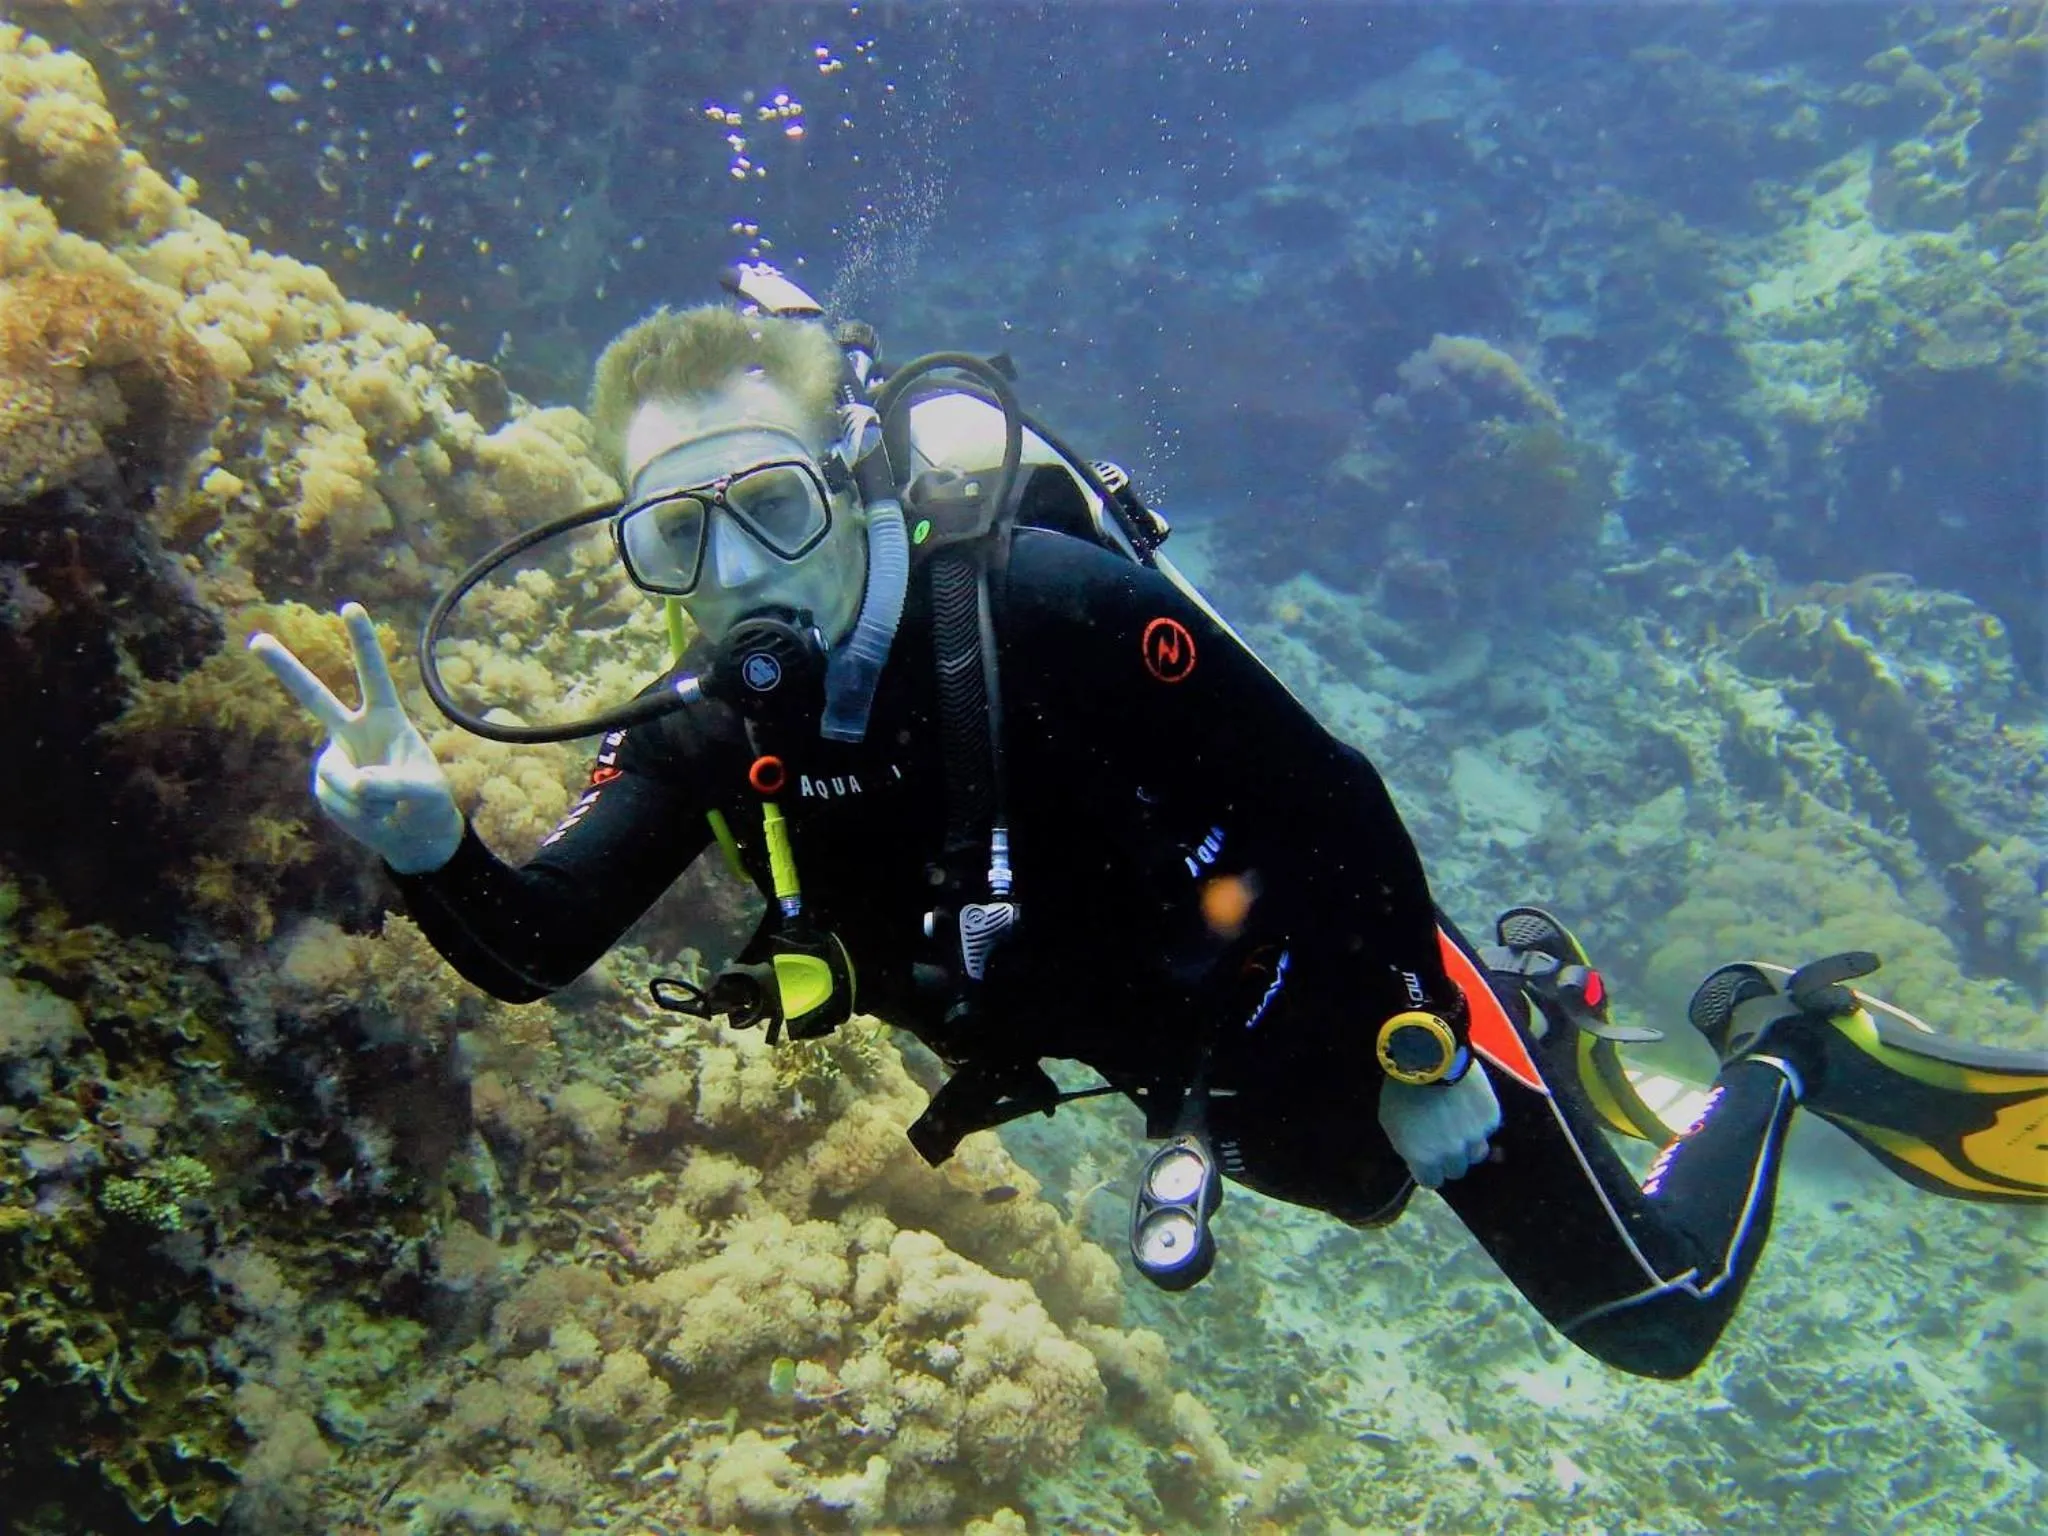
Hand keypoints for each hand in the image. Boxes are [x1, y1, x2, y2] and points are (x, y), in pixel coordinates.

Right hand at [249, 602, 462, 874]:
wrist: (412, 833)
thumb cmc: (427, 802)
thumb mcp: (424, 791)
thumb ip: (392, 783)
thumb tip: (352, 783)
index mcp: (385, 718)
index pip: (373, 675)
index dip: (363, 642)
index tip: (351, 607)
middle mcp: (354, 730)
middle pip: (314, 696)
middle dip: (284, 668)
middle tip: (256, 639)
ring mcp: (335, 757)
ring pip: (338, 776)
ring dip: (366, 800)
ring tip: (386, 806)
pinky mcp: (324, 786)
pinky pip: (334, 799)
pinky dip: (357, 814)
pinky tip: (370, 816)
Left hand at [1379, 1064, 1500, 1188]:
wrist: (1429, 1057)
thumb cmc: (1401, 1089)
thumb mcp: (1391, 1123)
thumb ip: (1408, 1147)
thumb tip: (1419, 1158)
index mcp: (1425, 1158)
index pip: (1432, 1182)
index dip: (1429, 1170)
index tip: (1427, 1158)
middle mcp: (1452, 1154)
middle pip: (1456, 1170)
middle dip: (1449, 1158)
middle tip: (1443, 1138)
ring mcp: (1475, 1137)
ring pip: (1476, 1153)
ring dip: (1469, 1144)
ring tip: (1459, 1123)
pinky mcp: (1491, 1118)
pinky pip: (1487, 1129)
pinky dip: (1479, 1121)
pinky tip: (1469, 1104)